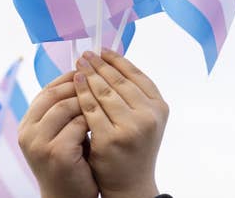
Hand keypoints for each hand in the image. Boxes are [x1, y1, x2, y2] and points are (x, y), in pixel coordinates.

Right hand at [18, 71, 97, 197]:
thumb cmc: (71, 162)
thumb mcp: (61, 133)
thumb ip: (64, 110)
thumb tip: (83, 74)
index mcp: (27, 124)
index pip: (46, 90)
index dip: (68, 78)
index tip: (89, 70)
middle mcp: (27, 132)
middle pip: (53, 95)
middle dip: (78, 84)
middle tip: (99, 79)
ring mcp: (39, 144)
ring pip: (64, 107)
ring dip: (86, 100)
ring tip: (103, 98)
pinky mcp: (56, 154)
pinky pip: (76, 125)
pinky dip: (91, 119)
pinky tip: (104, 119)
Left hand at [74, 49, 168, 197]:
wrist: (131, 184)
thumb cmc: (135, 147)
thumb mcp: (144, 118)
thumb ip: (135, 94)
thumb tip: (112, 61)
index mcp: (159, 106)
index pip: (136, 75)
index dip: (118, 60)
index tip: (103, 50)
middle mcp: (149, 115)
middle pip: (119, 82)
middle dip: (100, 65)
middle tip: (86, 54)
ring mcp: (130, 128)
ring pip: (104, 93)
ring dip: (90, 76)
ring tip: (79, 65)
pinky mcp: (110, 139)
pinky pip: (91, 110)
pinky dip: (82, 94)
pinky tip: (75, 84)